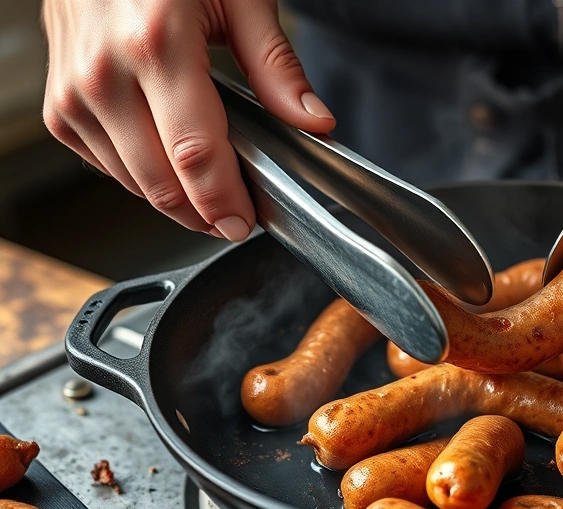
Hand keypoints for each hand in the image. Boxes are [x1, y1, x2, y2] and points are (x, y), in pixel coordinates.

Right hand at [41, 0, 335, 240]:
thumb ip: (276, 67)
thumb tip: (314, 122)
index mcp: (156, 44)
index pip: (195, 152)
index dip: (224, 199)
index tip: (244, 221)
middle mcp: (104, 72)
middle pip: (161, 181)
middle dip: (205, 212)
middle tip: (236, 213)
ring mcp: (74, 92)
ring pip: (132, 183)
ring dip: (176, 200)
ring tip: (210, 188)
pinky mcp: (59, 107)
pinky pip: (105, 166)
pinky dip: (142, 177)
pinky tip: (169, 161)